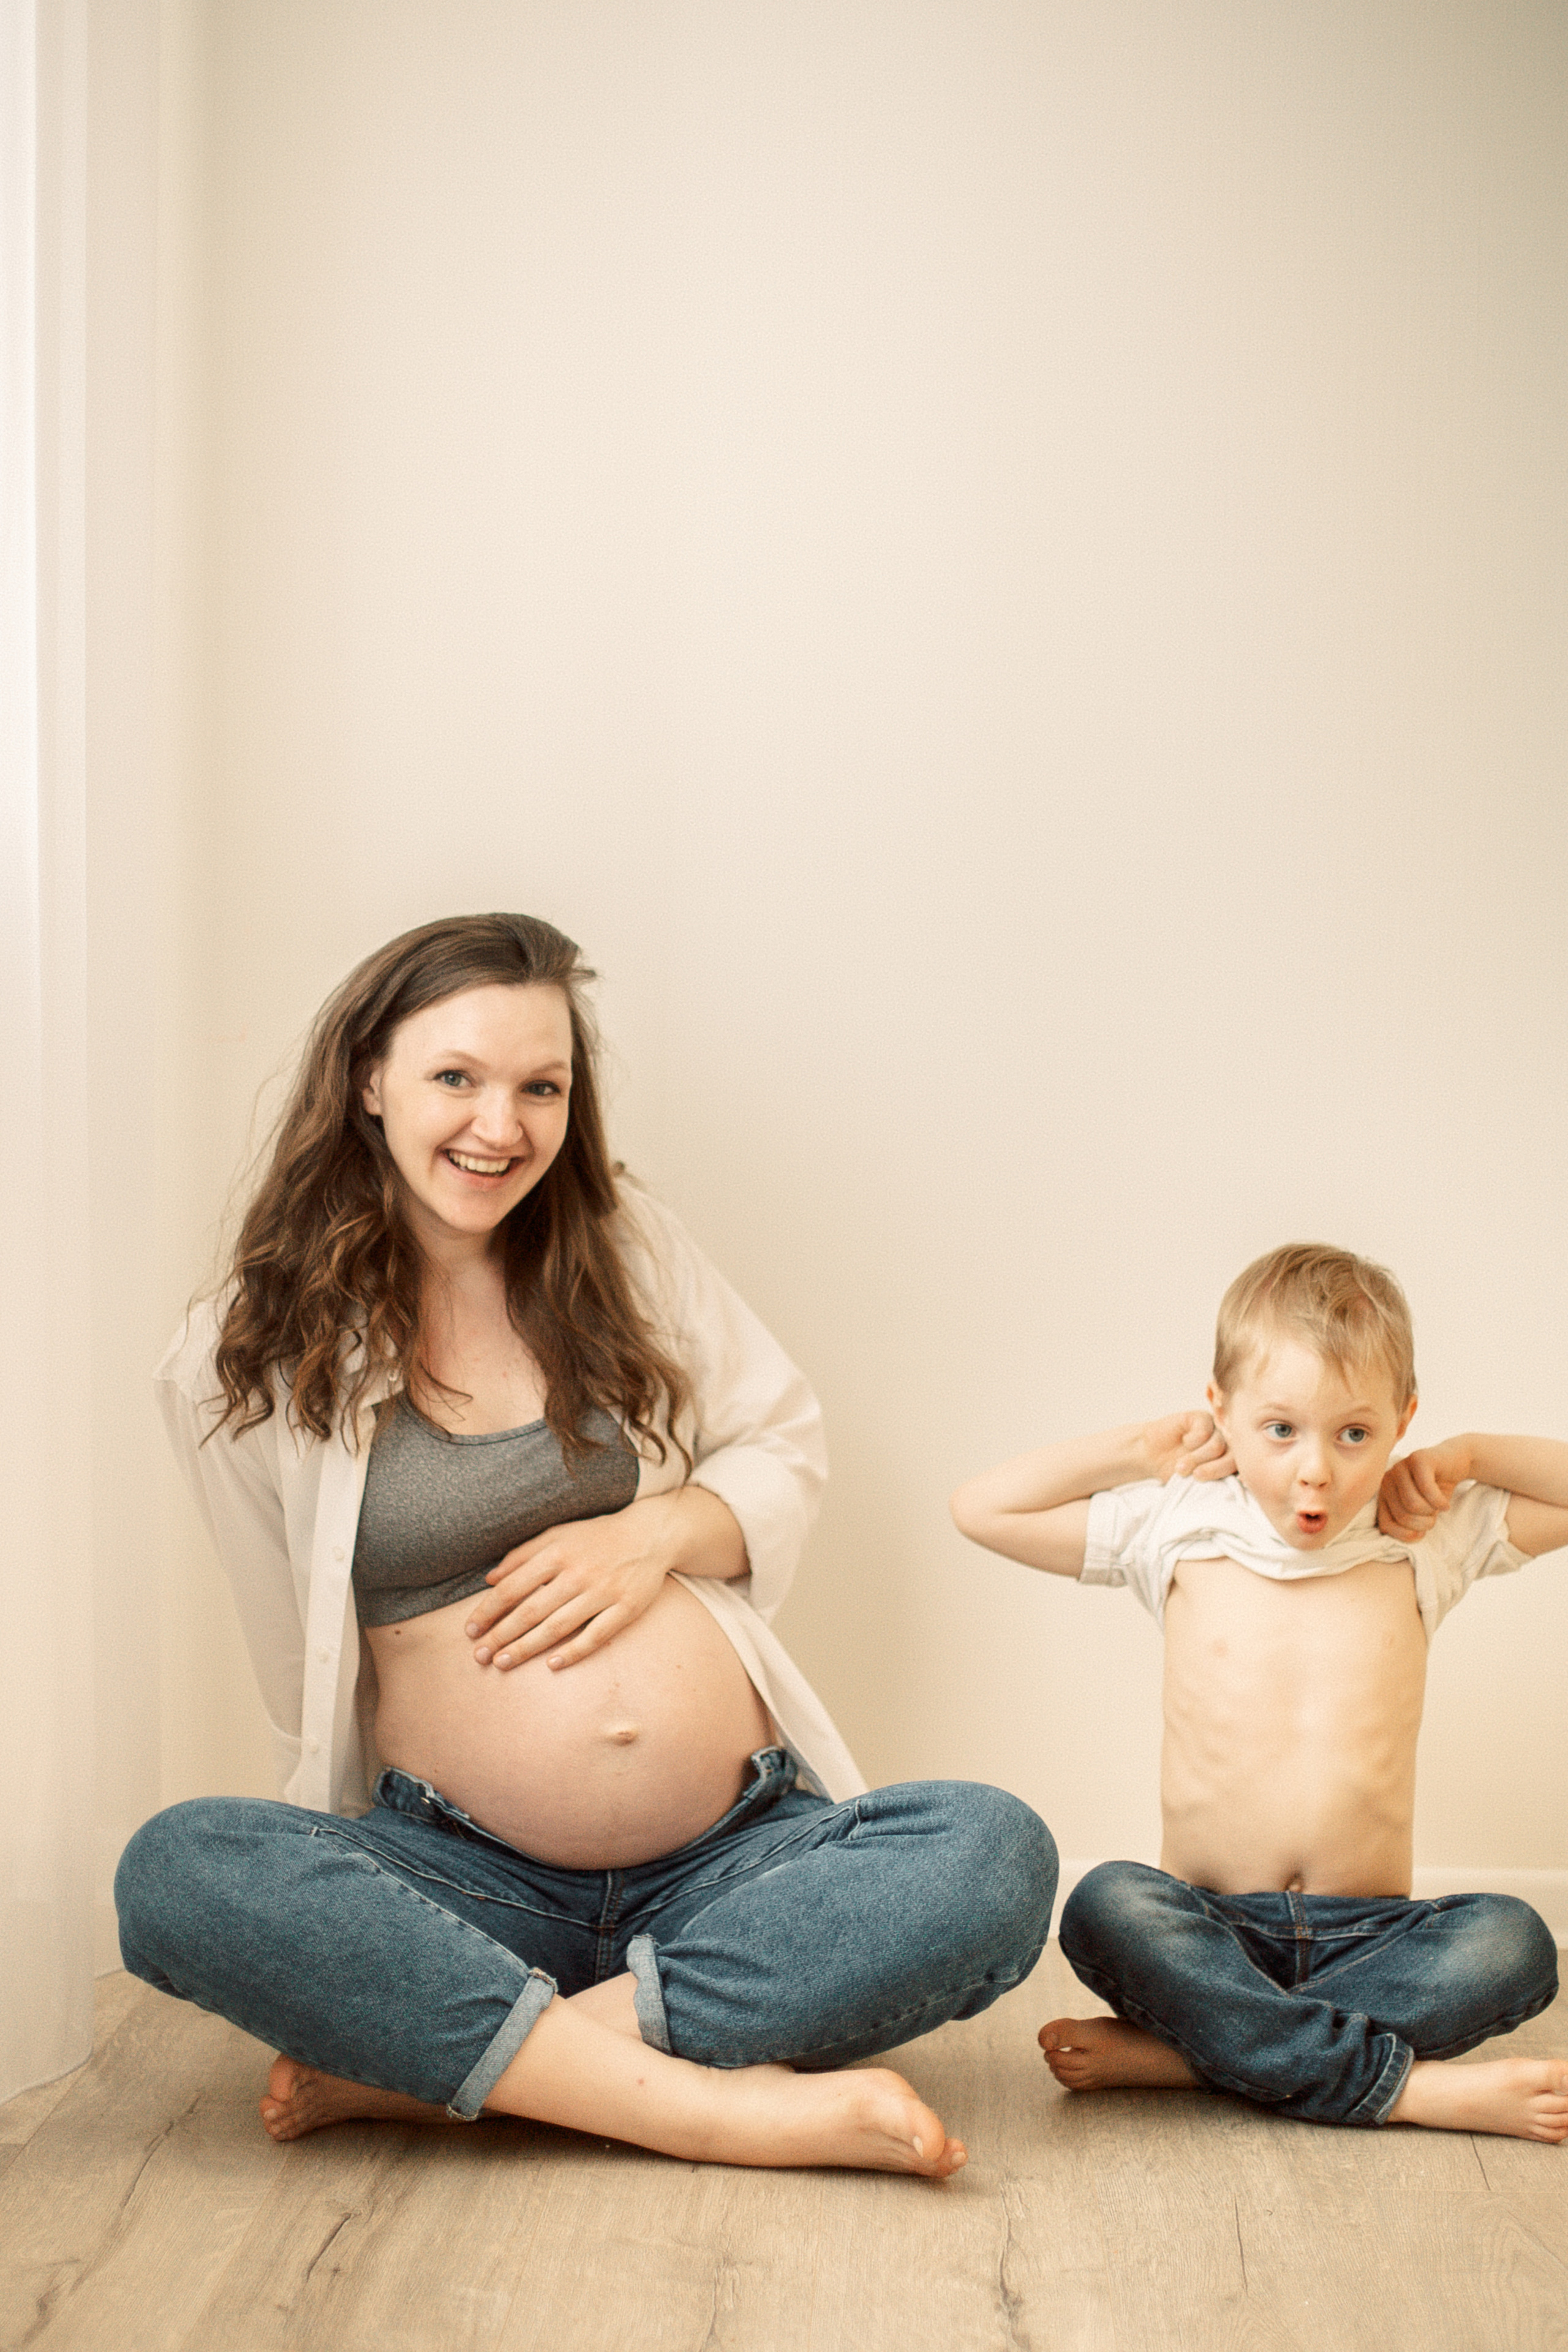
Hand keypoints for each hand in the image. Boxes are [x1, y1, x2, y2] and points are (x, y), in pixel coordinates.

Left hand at [465, 1499, 673, 1671]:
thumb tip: (490, 1579)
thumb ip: (523, 1554)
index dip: (489, 1610)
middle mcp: (578, 1573)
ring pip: (558, 1627)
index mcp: (557, 1552)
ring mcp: (603, 1592)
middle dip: (501, 1636)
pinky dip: (573, 1652)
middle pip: (531, 1611)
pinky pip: (595, 1636)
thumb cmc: (596, 1536)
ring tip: (503, 1663)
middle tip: (479, 1656)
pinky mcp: (626, 1608)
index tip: (470, 1630)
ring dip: (527, 1648)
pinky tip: (551, 1664)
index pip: (513, 1587)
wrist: (650, 1533)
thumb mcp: (557, 1534)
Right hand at [1141, 1410, 1234, 1485]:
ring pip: (1217, 1445)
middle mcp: (1226, 1443)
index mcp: (1230, 1460)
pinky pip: (1205, 1430)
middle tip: (1197, 1476)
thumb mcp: (1197, 1481)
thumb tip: (1235, 1487)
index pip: (1243, 1468)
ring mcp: (1215, 1429)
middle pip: (1233, 1457)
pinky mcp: (1202, 1418)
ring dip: (1197, 1458)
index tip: (1227, 1486)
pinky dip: (1193, 1441)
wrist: (1150, 1455)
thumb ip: (1217, 1482)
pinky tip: (1183, 1442)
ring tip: (1181, 1468)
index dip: (1237, 1476)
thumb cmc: (1176, 1471)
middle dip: (1215, 1469)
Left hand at [1377, 1438, 1472, 1541]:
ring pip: (1414, 1504)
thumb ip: (1408, 1525)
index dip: (1407, 1535)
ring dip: (1432, 1512)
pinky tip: (1445, 1503)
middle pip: (1403, 1516)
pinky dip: (1440, 1502)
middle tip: (1433, 1515)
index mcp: (1383, 1495)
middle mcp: (1387, 1480)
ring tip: (1438, 1506)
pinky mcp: (1418, 1459)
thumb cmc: (1435, 1491)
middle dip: (1424, 1523)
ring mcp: (1400, 1467)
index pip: (1386, 1526)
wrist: (1455, 1462)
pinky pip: (1427, 1490)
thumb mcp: (1420, 1512)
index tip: (1422, 1531)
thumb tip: (1410, 1537)